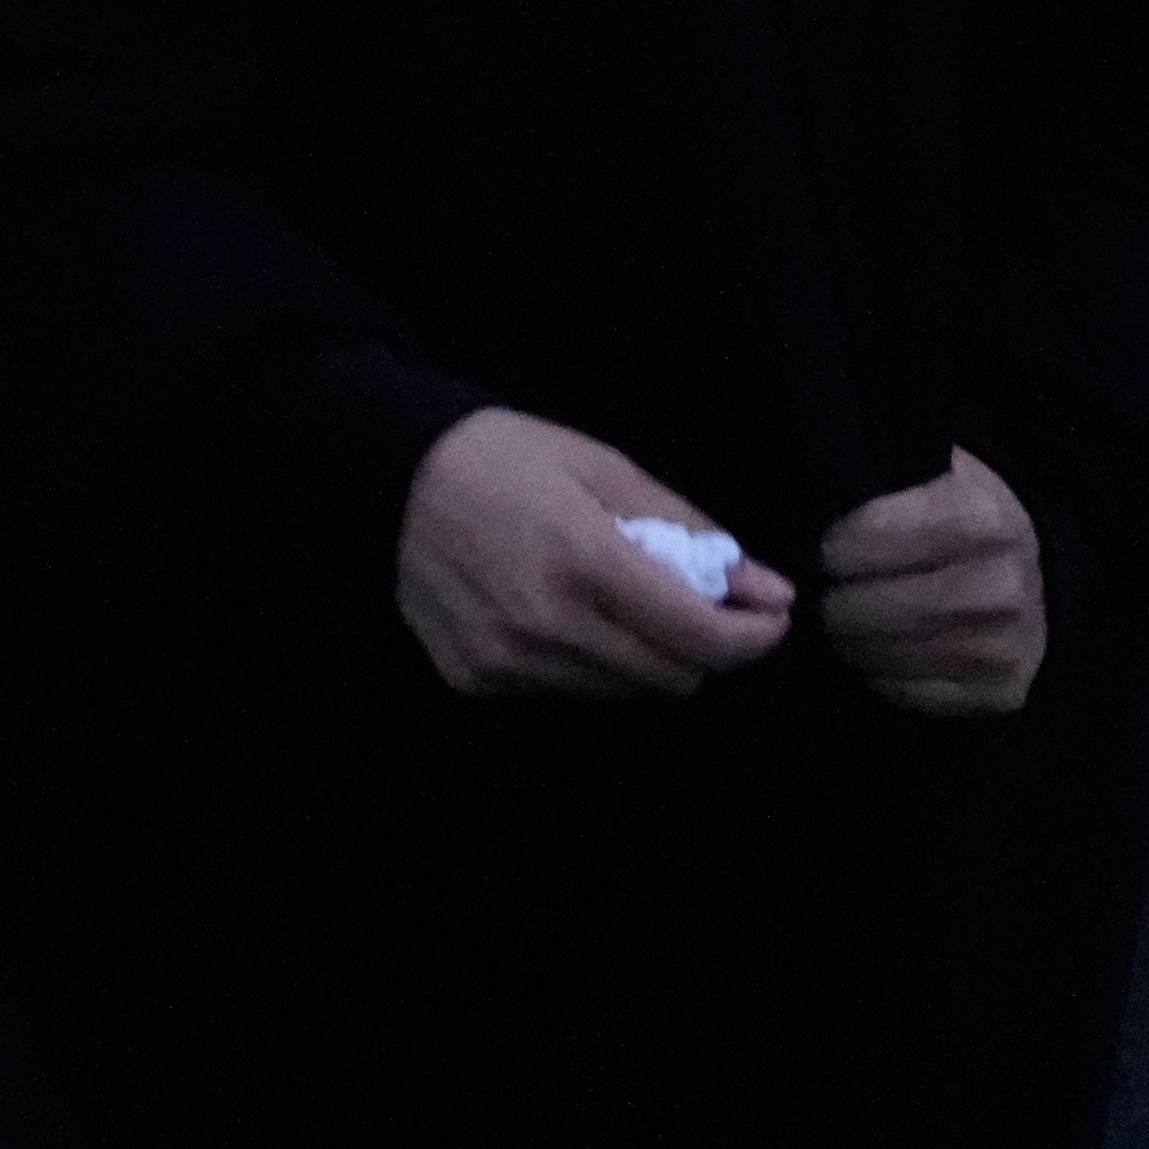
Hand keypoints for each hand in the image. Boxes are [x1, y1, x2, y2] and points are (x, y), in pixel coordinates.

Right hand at [398, 407, 795, 704]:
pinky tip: (553, 614)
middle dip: (700, 643)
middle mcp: (547, 626)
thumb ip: (687, 530)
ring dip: (641, 656)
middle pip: (672, 677)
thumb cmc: (501, 457)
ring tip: (613, 602)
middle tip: (689, 599)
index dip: (754, 636)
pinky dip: (581, 663)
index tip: (768, 614)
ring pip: (621, 692)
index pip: (702, 639)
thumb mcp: (600, 465)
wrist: (380, 476)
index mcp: (586, 561)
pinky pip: (562, 691)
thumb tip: (767, 589)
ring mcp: (506, 661)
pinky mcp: (474, 680)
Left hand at [810, 451, 1048, 717]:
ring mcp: (1007, 646)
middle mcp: (1004, 586)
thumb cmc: (961, 510)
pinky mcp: (1002, 692)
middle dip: (834, 604)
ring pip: (889, 655)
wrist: (1035, 565)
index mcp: (983, 518)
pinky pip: (913, 695)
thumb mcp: (929, 471)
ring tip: (840, 626)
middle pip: (875, 608)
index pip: (869, 540)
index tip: (820, 552)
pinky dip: (881, 678)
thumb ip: (873, 485)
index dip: (833, 549)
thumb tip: (806, 510)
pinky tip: (873, 655)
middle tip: (819, 597)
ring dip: (851, 644)